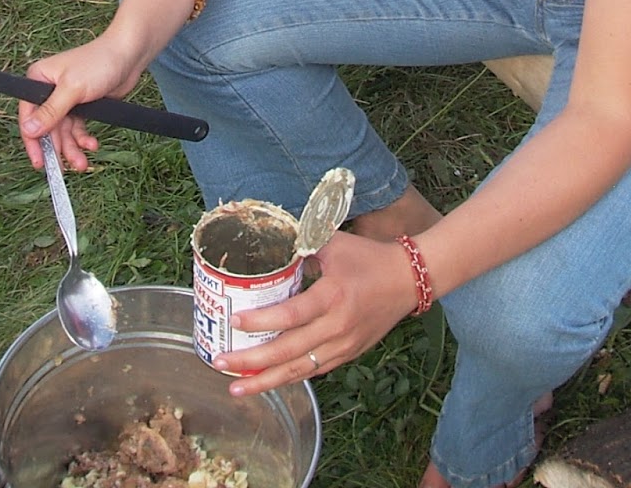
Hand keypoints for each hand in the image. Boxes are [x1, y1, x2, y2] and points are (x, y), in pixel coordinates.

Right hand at [18, 32, 144, 169]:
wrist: (129, 55)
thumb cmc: (99, 62)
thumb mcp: (72, 89)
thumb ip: (50, 112)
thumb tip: (29, 130)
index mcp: (38, 79)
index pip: (29, 115)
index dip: (33, 140)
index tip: (39, 162)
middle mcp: (49, 91)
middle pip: (47, 128)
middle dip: (58, 148)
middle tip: (66, 168)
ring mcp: (66, 100)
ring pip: (63, 132)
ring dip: (72, 148)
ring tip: (83, 162)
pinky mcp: (82, 106)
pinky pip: (77, 129)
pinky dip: (83, 139)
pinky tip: (92, 145)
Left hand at [211, 232, 418, 394]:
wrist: (409, 279)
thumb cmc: (369, 258)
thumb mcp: (334, 243)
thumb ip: (301, 244)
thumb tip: (268, 243)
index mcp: (332, 296)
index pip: (290, 315)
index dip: (260, 321)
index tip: (233, 322)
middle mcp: (337, 327)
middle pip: (288, 352)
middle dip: (251, 363)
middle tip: (221, 362)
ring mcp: (344, 345)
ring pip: (299, 371)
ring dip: (266, 381)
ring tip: (236, 388)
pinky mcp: (349, 354)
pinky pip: (313, 371)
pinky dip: (289, 378)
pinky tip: (267, 381)